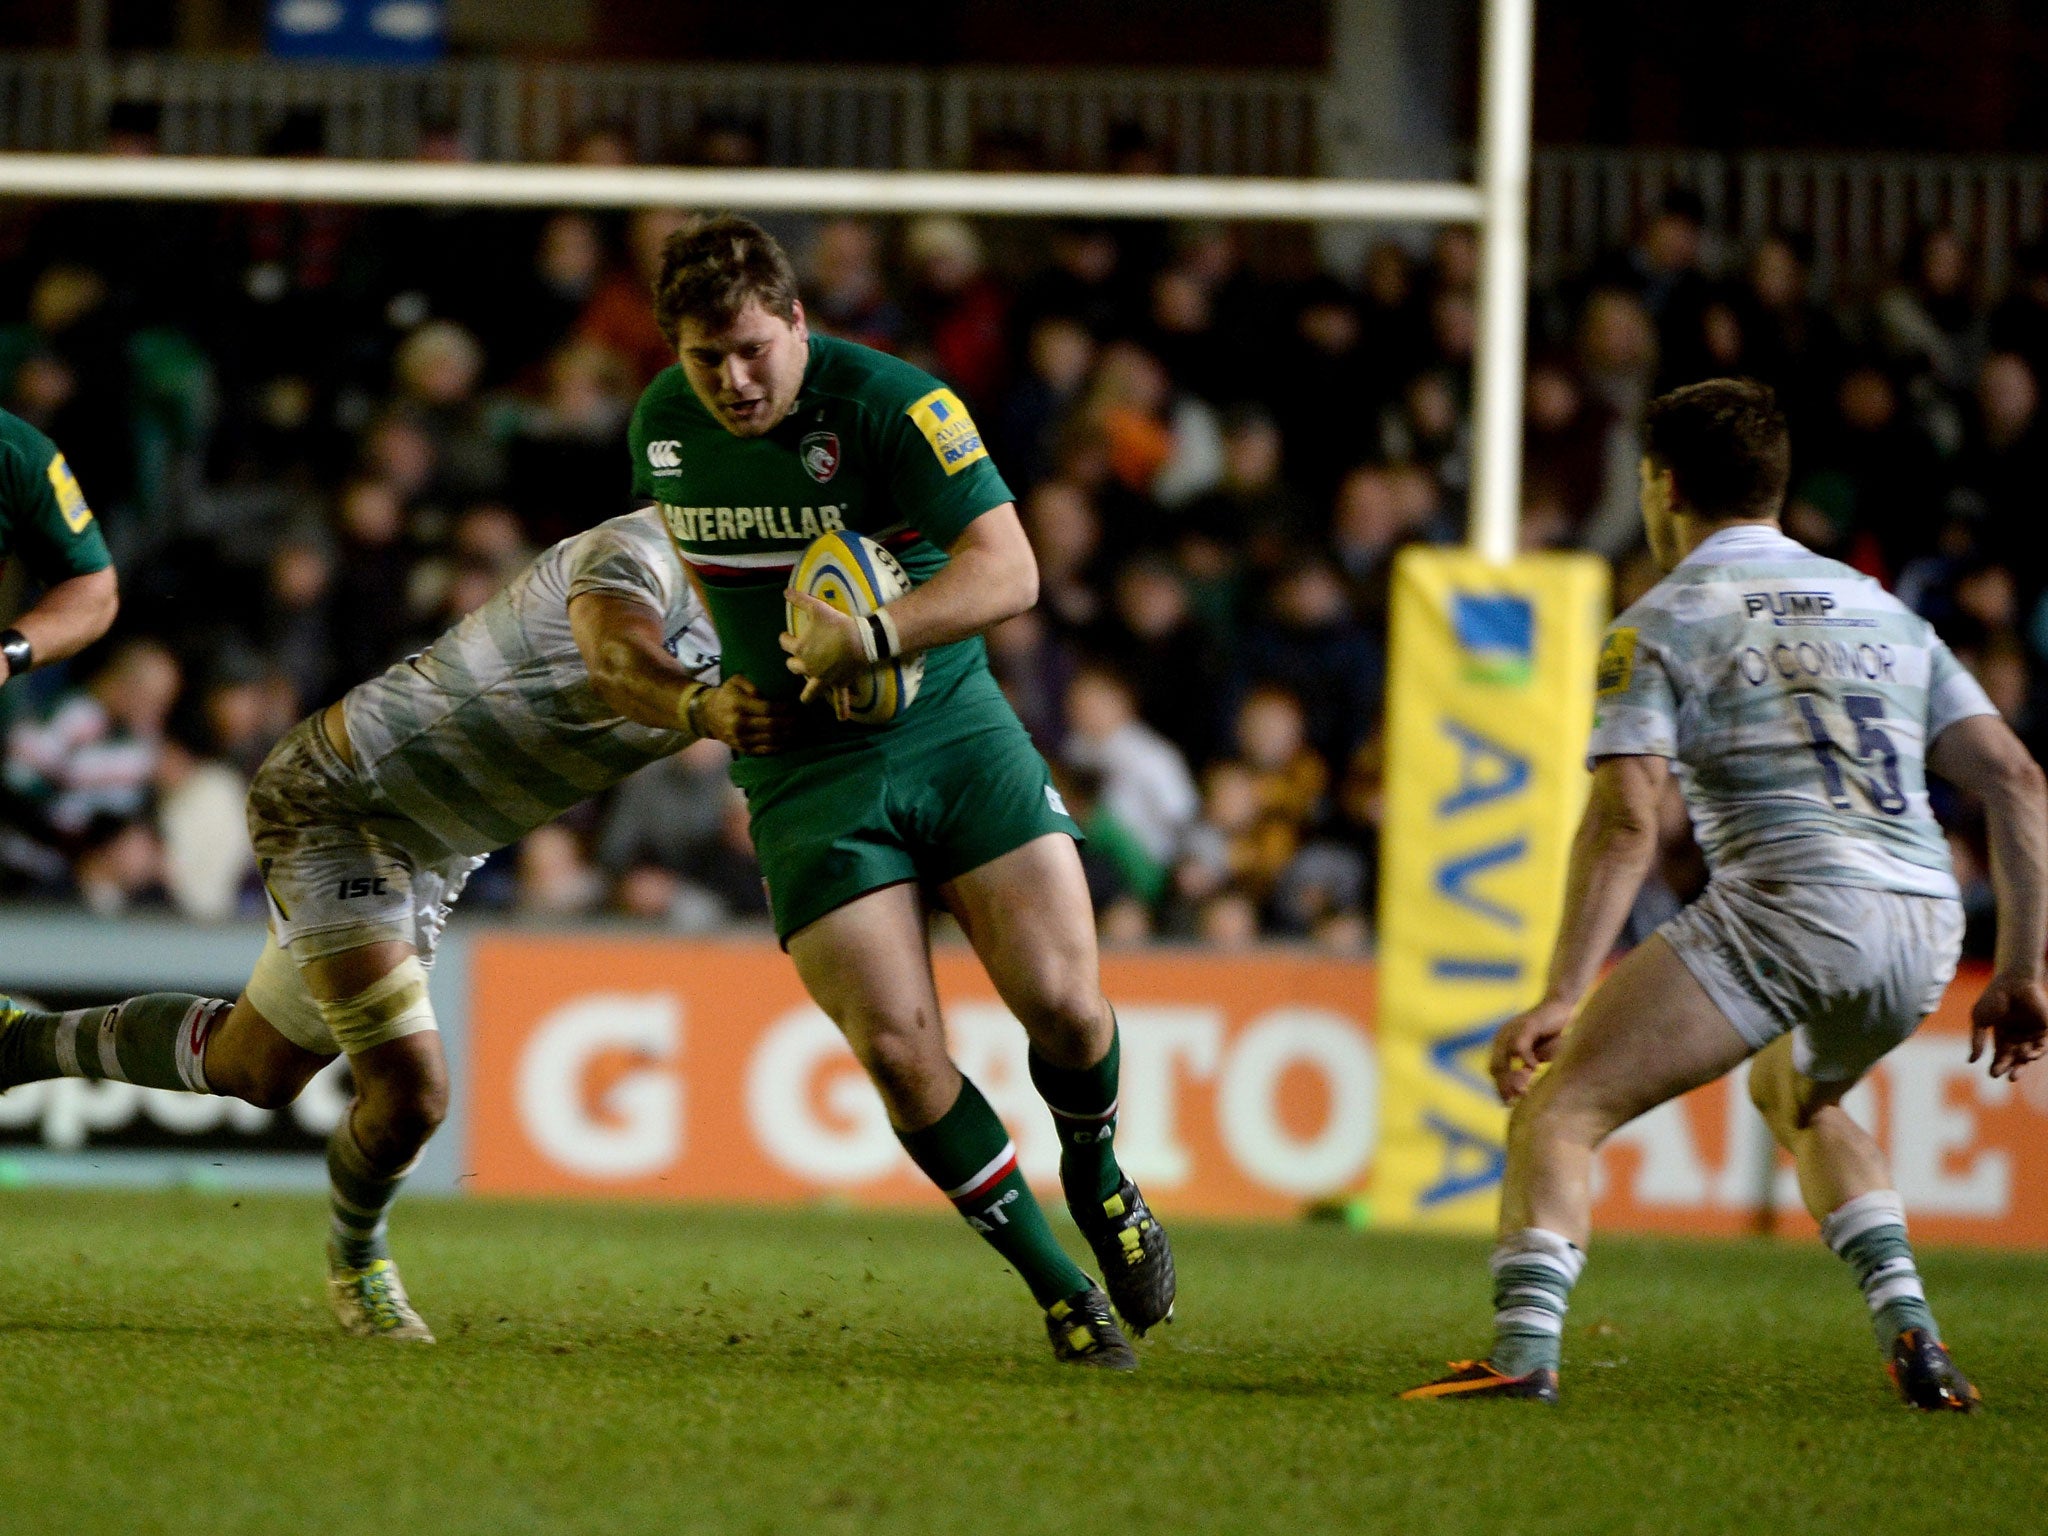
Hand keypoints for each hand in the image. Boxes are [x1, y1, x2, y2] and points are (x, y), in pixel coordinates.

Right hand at [696, 676, 799, 755]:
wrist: (707, 715)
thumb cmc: (726, 695)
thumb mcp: (735, 681)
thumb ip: (751, 684)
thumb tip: (766, 695)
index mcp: (738, 705)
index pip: (767, 709)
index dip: (784, 709)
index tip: (794, 706)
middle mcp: (739, 724)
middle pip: (772, 726)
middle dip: (790, 723)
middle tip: (801, 719)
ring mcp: (740, 739)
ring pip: (770, 740)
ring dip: (788, 736)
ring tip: (799, 730)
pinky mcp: (742, 749)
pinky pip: (764, 750)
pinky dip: (779, 747)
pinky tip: (788, 741)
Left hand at [780, 590, 871, 712]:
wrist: (861, 640)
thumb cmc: (838, 623)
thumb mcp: (817, 607)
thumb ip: (799, 599)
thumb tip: (784, 591)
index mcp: (799, 649)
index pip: (784, 643)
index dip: (785, 638)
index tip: (787, 635)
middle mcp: (808, 667)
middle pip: (793, 667)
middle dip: (794, 662)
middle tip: (799, 657)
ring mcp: (823, 679)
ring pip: (809, 691)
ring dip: (807, 693)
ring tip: (805, 698)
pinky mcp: (838, 684)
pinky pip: (840, 700)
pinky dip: (842, 710)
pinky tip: (842, 719)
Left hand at [1489, 999, 1573, 1104]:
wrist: (1562, 1006)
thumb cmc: (1551, 1034)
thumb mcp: (1537, 1056)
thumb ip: (1527, 1070)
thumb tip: (1521, 1091)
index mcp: (1502, 1044)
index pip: (1494, 1071)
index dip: (1500, 1088)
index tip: (1508, 1105)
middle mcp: (1503, 1036)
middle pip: (1496, 1067)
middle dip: (1503, 1086)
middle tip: (1514, 1103)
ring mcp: (1513, 1029)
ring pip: (1505, 1058)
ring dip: (1512, 1077)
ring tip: (1522, 1092)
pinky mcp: (1527, 1024)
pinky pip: (1520, 1044)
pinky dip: (1526, 1058)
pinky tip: (1535, 1068)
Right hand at [1969, 972, 2047, 1080]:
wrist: (2013, 983)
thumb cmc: (1993, 998)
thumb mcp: (1980, 1020)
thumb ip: (1977, 1040)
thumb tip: (1971, 1062)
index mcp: (2001, 1034)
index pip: (2000, 1055)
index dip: (1997, 1065)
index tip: (1992, 1074)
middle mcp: (2017, 1036)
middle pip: (2015, 1058)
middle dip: (2013, 1070)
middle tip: (2009, 1079)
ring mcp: (2030, 1033)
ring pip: (2028, 1055)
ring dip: (2023, 1064)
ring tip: (2016, 1069)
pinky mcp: (2043, 1029)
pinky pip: (2041, 1046)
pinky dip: (2035, 1053)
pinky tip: (2028, 1056)